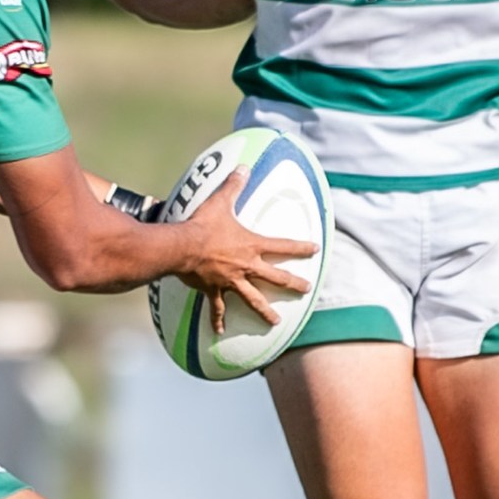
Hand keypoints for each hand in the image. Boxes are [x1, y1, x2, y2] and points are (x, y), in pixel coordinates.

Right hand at [174, 169, 317, 333]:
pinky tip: (220, 332)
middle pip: (275, 277)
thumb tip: (243, 166)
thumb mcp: (220, 202)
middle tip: (306, 290)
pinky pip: (218, 308)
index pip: (282, 246)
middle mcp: (246, 266)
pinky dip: (218, 320)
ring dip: (265, 311)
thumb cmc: (203, 224)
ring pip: (253, 299)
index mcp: (251, 245)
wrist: (182, 246)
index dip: (300, 247)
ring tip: (275, 323)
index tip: (316, 250)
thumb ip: (234, 185)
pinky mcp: (214, 290)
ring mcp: (231, 280)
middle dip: (293, 283)